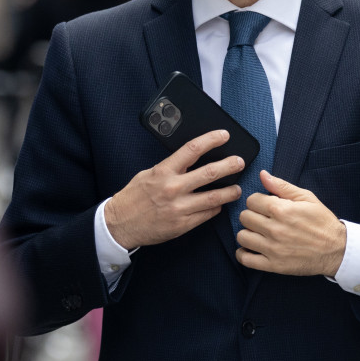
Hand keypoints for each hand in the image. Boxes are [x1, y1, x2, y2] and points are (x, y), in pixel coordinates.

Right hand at [105, 129, 243, 249]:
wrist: (120, 224)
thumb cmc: (133, 197)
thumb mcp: (148, 174)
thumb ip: (169, 168)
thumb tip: (191, 160)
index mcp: (163, 172)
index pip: (192, 149)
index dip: (211, 140)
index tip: (224, 135)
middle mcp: (173, 188)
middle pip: (209, 173)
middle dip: (229, 166)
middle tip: (239, 162)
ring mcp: (179, 208)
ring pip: (213, 197)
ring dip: (229, 192)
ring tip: (237, 189)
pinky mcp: (182, 224)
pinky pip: (206, 215)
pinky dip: (215, 208)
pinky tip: (219, 204)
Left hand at [236, 171, 346, 275]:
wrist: (337, 250)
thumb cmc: (322, 222)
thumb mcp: (307, 198)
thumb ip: (282, 186)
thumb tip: (262, 174)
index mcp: (281, 210)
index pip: (251, 200)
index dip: (257, 201)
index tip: (265, 206)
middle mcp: (274, 229)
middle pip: (244, 217)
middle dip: (252, 215)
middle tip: (262, 219)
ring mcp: (273, 248)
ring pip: (242, 237)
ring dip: (248, 233)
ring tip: (258, 233)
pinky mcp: (274, 265)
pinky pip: (246, 260)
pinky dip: (243, 254)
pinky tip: (251, 249)